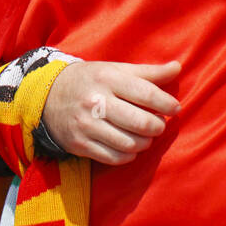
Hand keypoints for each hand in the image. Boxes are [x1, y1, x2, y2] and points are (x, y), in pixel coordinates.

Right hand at [43, 59, 180, 164]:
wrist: (48, 95)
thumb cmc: (91, 80)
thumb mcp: (115, 69)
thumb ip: (148, 72)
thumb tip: (177, 68)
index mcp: (107, 78)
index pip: (145, 93)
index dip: (166, 103)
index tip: (175, 108)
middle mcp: (96, 101)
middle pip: (139, 122)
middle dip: (157, 126)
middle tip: (160, 125)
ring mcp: (86, 124)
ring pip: (128, 143)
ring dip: (144, 143)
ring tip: (146, 136)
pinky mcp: (80, 144)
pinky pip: (113, 158)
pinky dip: (128, 155)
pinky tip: (131, 147)